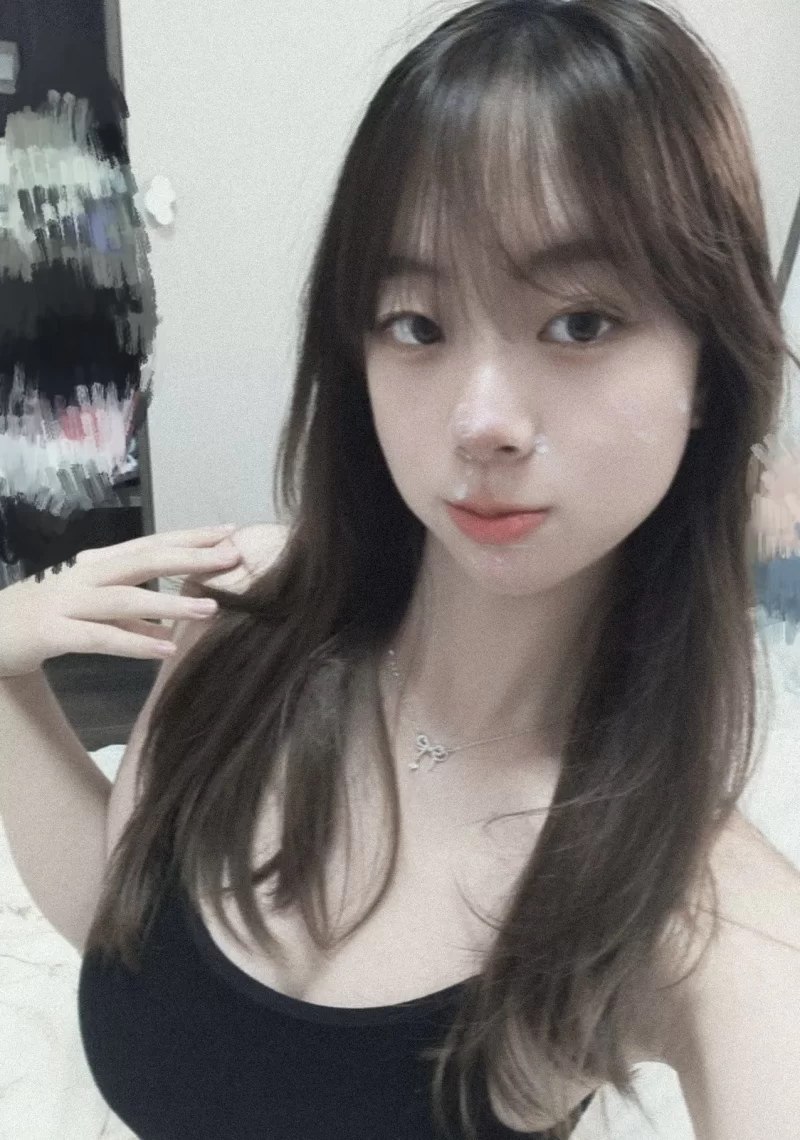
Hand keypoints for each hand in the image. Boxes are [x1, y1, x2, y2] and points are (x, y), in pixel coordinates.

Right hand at [0, 527, 242, 679]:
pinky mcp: (53, 632)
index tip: (231, 533)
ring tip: (210, 609)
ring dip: (170, 603)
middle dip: (191, 558)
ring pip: (125, 597)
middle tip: (232, 558)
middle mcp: (86, 575)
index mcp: (99, 565)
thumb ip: (131, 620)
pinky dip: (134, 642)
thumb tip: (171, 627)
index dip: (191, 538)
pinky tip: (165, 648)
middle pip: (145, 560)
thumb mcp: (94, 615)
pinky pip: (100, 637)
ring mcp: (68, 601)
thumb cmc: (46, 620)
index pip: (152, 544)